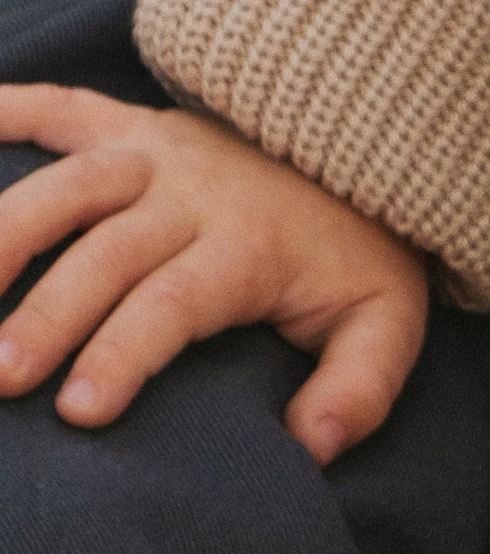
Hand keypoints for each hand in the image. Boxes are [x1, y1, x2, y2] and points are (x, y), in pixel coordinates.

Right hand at [0, 87, 429, 459]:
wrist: (376, 152)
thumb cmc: (361, 255)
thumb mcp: (387, 323)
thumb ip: (359, 388)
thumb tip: (313, 445)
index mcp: (249, 245)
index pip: (174, 302)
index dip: (123, 353)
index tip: (78, 411)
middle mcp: (194, 191)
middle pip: (106, 251)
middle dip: (47, 312)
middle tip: (0, 375)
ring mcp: (159, 152)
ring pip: (68, 183)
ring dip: (4, 232)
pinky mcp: (137, 126)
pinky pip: (66, 107)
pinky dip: (10, 109)